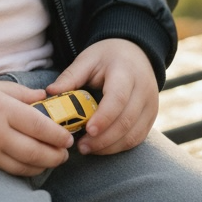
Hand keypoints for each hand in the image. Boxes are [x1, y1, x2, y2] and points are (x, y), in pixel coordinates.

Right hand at [0, 75, 71, 175]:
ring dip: (41, 167)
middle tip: (65, 155)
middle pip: (35, 152)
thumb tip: (45, 98)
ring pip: (22, 166)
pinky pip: (5, 170)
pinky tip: (28, 166)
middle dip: (55, 156)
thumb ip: (20, 93)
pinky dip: (21, 170)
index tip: (68, 138)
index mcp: (3, 109)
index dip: (57, 135)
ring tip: (50, 162)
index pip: (39, 126)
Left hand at [48, 39, 158, 155]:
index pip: (118, 98)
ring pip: (134, 134)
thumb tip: (50, 92)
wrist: (135, 53)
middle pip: (126, 120)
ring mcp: (151, 105)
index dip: (104, 117)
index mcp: (126, 71)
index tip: (88, 130)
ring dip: (111, 146)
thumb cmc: (107, 57)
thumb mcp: (87, 59)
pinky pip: (137, 138)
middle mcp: (143, 89)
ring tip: (88, 148)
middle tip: (81, 146)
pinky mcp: (151, 117)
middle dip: (104, 139)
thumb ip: (71, 76)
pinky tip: (102, 147)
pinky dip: (119, 146)